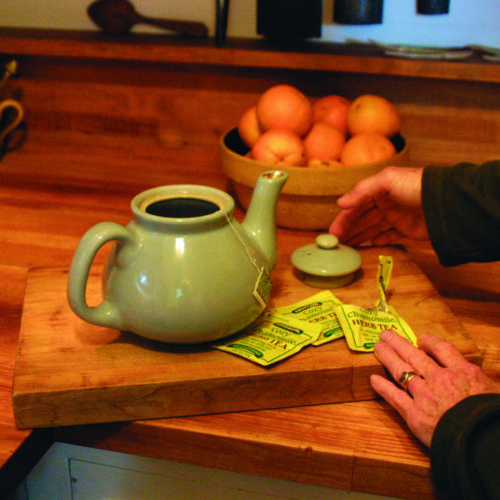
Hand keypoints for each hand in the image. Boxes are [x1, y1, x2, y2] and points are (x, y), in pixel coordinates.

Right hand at [329, 166, 429, 245]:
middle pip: (362, 218)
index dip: (344, 218)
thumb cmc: (415, 186)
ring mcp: (397, 216)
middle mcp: (386, 202)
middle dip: (349, 230)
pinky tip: (369, 246)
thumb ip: (361, 191)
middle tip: (337, 244)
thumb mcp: (386, 181)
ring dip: (360, 237)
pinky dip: (379, 240)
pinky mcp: (407, 229)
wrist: (445, 202)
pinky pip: (388, 236)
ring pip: (373, 228)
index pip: (356, 205)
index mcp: (379, 189)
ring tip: (348, 248)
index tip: (333, 233)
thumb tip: (340, 203)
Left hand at [371, 330, 498, 446]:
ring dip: (387, 357)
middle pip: (414, 355)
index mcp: (463, 372)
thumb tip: (475, 379)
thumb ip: (479, 382)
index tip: (420, 338)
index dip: (428, 341)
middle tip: (386, 334)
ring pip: (401, 370)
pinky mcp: (414, 414)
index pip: (442, 349)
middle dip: (398, 343)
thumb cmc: (492, 419)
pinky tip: (373, 379)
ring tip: (377, 347)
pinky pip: (394, 397)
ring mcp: (425, 395)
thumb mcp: (493, 392)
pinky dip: (383, 387)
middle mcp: (440, 379)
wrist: (483, 443)